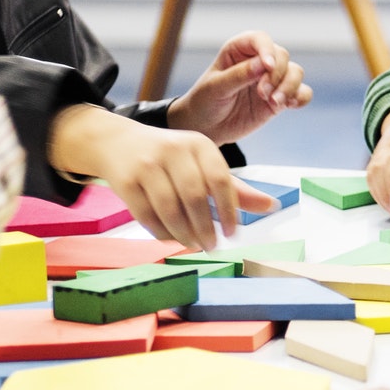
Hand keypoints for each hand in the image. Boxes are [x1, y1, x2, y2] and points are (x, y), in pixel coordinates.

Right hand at [46, 106, 275, 250]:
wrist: (118, 143)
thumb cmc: (171, 159)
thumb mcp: (204, 165)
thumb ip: (236, 189)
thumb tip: (272, 206)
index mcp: (199, 144)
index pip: (220, 179)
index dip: (229, 210)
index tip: (233, 234)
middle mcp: (173, 150)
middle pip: (194, 197)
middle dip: (205, 228)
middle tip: (212, 246)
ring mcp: (147, 164)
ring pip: (170, 209)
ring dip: (184, 234)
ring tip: (193, 244)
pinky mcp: (126, 181)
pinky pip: (147, 215)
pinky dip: (162, 232)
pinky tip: (171, 238)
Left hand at [167, 32, 312, 143]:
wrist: (207, 127)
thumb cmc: (205, 102)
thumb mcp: (215, 88)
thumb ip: (238, 75)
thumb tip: (263, 64)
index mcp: (239, 50)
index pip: (260, 40)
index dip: (267, 50)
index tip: (267, 67)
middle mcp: (258, 61)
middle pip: (282, 56)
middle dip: (277, 75)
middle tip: (263, 94)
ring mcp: (271, 80)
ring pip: (295, 72)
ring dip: (290, 87)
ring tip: (274, 103)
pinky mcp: (279, 98)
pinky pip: (301, 93)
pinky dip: (300, 98)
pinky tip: (289, 105)